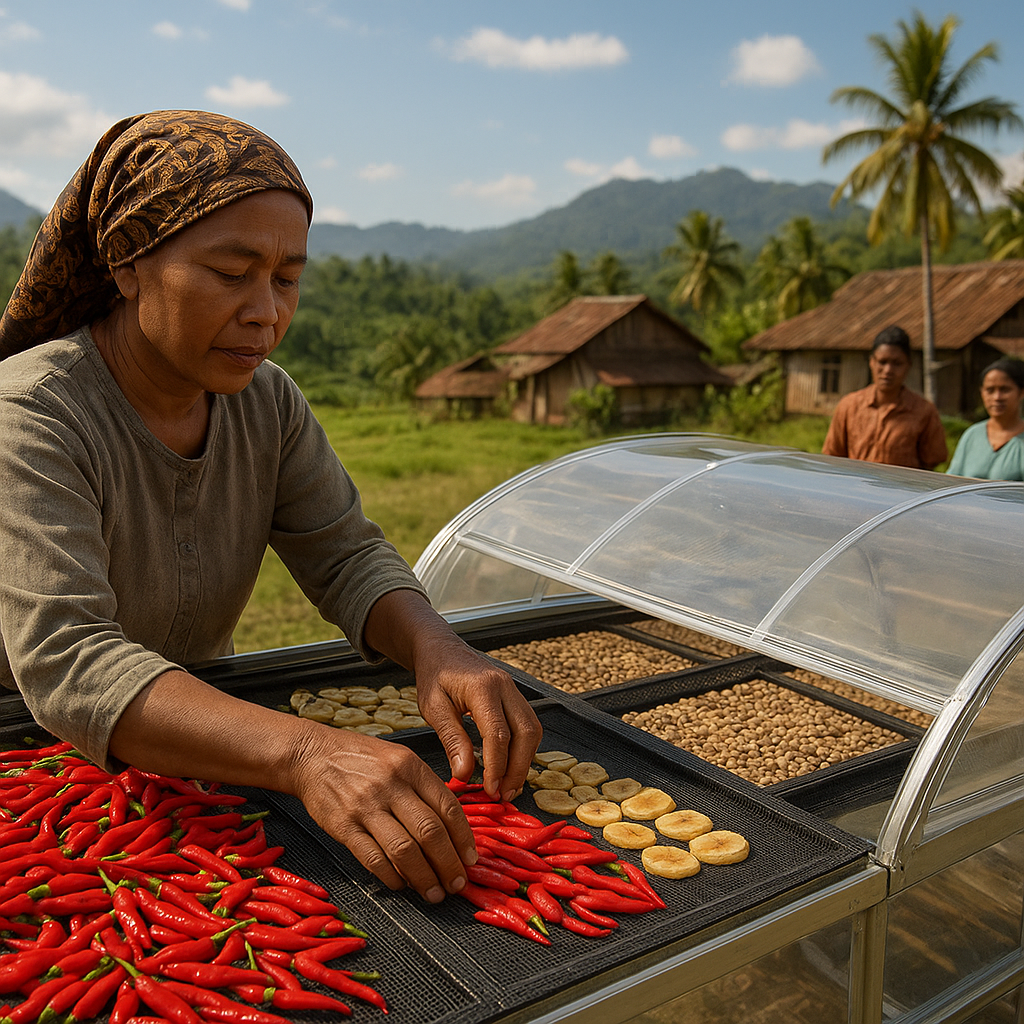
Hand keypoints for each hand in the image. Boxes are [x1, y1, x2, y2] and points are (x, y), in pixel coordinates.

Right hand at [290, 722, 477, 902]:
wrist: (312, 755)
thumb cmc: (360, 758)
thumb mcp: (399, 758)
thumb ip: (425, 786)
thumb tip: (453, 826)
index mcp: (410, 766)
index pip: (447, 806)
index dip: (463, 838)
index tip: (470, 859)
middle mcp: (391, 785)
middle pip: (430, 831)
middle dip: (449, 864)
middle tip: (457, 884)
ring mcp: (366, 806)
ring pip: (405, 850)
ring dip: (424, 878)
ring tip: (434, 893)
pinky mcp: (344, 826)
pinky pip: (373, 859)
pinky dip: (392, 877)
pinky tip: (402, 885)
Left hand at [363, 590, 542, 802]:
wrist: (441, 649)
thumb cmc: (434, 675)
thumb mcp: (434, 708)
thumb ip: (452, 740)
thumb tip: (465, 775)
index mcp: (482, 687)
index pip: (498, 734)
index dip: (497, 767)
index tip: (490, 790)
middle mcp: (505, 686)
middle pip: (526, 733)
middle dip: (518, 768)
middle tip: (504, 794)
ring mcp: (514, 689)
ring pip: (533, 730)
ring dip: (524, 761)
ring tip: (508, 786)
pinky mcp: (515, 696)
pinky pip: (528, 725)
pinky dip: (523, 749)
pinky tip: (510, 766)